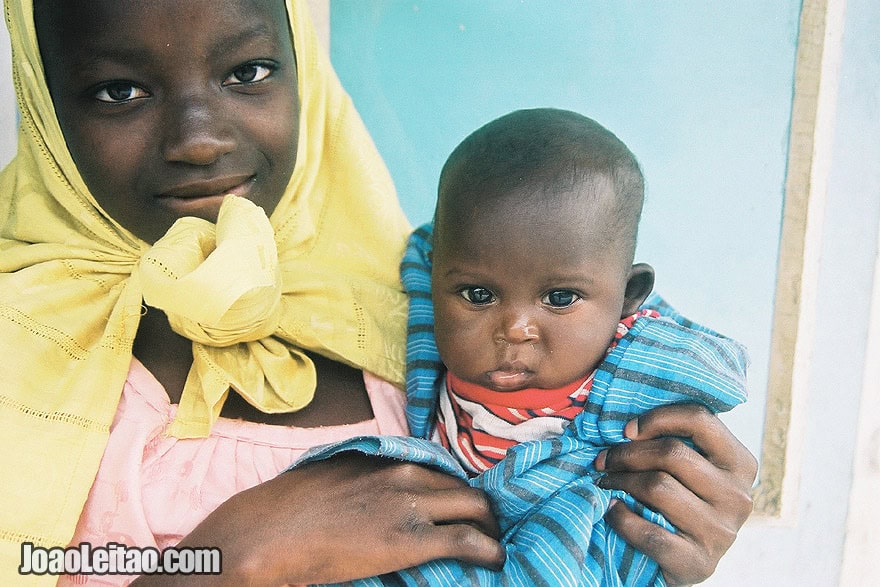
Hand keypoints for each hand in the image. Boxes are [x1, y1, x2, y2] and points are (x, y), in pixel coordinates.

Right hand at [137, 452, 503, 585]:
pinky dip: (490, 551)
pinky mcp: (413, 539)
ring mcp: (411, 504)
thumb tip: (368, 495)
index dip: (454, 491)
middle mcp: (404, 473)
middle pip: (463, 486)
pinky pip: (469, 542)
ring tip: (492, 544)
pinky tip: (496, 560)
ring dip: (489, 527)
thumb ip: (359, 478)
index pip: (438, 467)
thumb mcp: (330, 477)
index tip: (459, 507)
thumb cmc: (287, 509)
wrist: (270, 532)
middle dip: (480, 509)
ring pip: (475, 508)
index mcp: (383, 459)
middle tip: (483, 528)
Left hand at [595, 403, 756, 585]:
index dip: (656, 418)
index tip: (626, 429)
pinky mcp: (700, 563)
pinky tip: (611, 508)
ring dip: (620, 481)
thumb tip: (628, 423)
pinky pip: (649, 532)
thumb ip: (677, 442)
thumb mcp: (693, 470)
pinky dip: (621, 517)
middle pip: (672, 453)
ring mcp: (721, 532)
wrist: (687, 564)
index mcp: (740, 463)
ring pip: (657, 487)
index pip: (700, 419)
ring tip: (605, 481)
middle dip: (627, 453)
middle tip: (603, 460)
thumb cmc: (683, 503)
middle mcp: (738, 496)